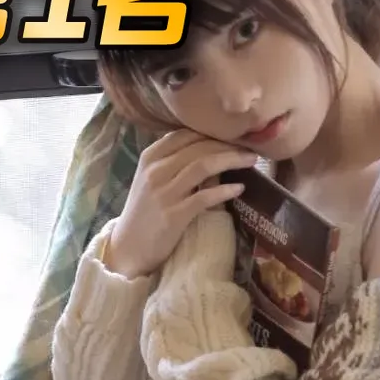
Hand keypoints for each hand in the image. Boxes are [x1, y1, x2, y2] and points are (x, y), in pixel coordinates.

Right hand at [105, 130, 258, 279]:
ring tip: (251, 161)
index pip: (186, 133)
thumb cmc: (145, 213)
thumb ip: (174, 162)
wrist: (128, 248)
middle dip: (228, 144)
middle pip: (198, 146)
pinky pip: (204, 196)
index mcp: (150, 157)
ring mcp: (163, 193)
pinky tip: (239, 188)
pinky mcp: (173, 215)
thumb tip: (211, 148)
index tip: (234, 135)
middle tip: (250, 146)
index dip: (213, 131)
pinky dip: (225, 190)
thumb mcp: (152, 180)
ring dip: (232, 160)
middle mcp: (155, 171)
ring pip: (203, 165)